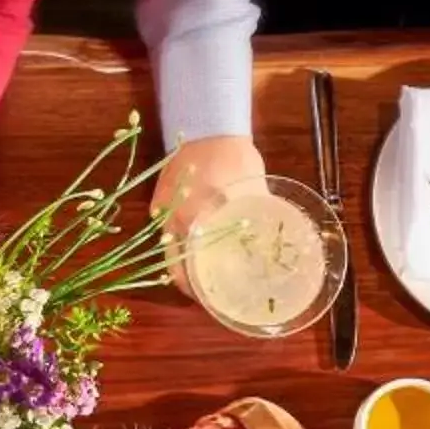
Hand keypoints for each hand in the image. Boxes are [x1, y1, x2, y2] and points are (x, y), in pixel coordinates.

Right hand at [152, 134, 264, 281]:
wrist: (208, 125)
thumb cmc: (233, 156)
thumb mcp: (253, 189)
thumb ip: (255, 216)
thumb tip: (269, 244)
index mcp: (192, 220)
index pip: (185, 270)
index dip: (197, 292)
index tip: (211, 303)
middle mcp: (170, 219)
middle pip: (173, 263)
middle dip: (191, 283)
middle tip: (210, 295)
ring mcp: (162, 209)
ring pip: (169, 247)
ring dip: (185, 263)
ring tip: (206, 276)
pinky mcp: (160, 200)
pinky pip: (168, 229)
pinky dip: (181, 242)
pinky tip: (196, 245)